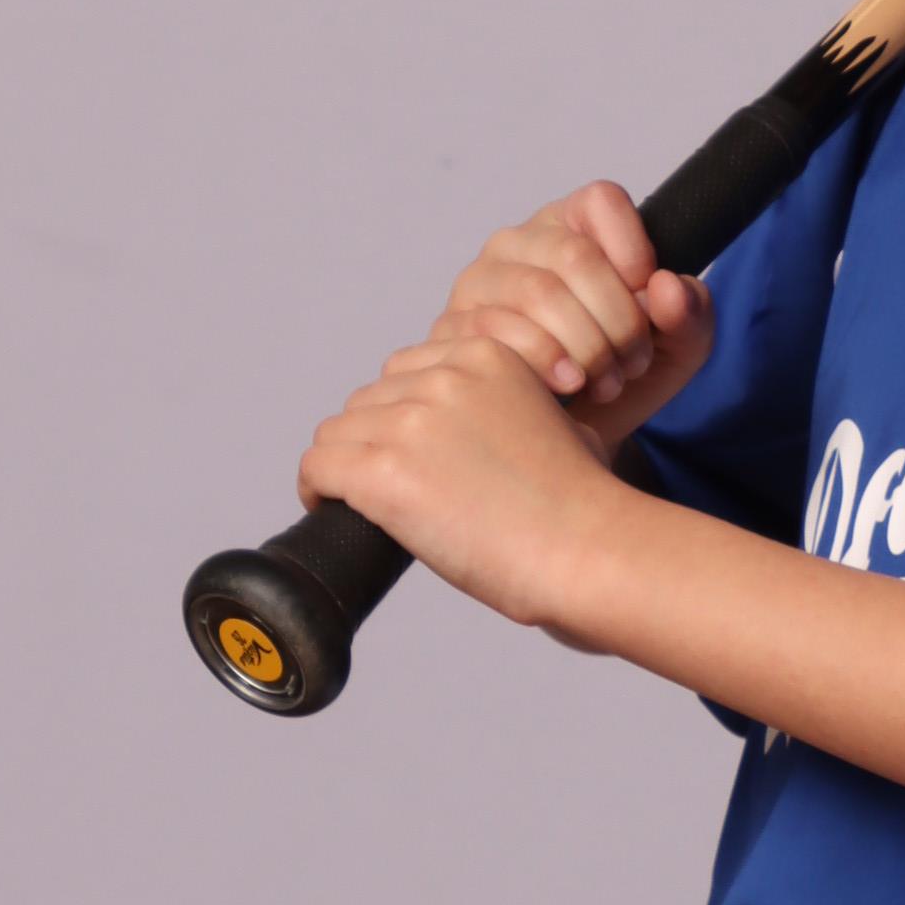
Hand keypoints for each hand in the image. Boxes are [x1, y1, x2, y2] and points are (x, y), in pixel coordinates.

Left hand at [298, 328, 627, 634]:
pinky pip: (318, 468)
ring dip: (344, 466)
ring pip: (336, 435)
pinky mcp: (383, 472)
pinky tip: (329, 508)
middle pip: (367, 401)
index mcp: (484, 355)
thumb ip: (518, 407)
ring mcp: (409, 423)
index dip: (398, 414)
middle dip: (372, 441)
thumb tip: (488, 435)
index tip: (404, 449)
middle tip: (386, 485)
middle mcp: (443, 378)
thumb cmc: (582, 504)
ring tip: (358, 502)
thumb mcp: (563, 422)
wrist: (587, 548)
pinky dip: (317, 489)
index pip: (404, 371)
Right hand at [434, 184, 714, 452]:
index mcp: (572, 226)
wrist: (568, 442)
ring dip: (585, 346)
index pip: (601, 201)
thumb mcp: (676, 350)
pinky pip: (496, 333)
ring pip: (536, 293)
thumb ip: (691, 314)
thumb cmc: (621, 378)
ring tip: (608, 381)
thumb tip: (667, 288)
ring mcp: (478, 283)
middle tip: (634, 362)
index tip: (651, 303)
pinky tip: (570, 386)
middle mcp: (518, 243)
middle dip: (617, 318)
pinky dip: (546, 363)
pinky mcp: (451, 329)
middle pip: (573, 254)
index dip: (636, 253)